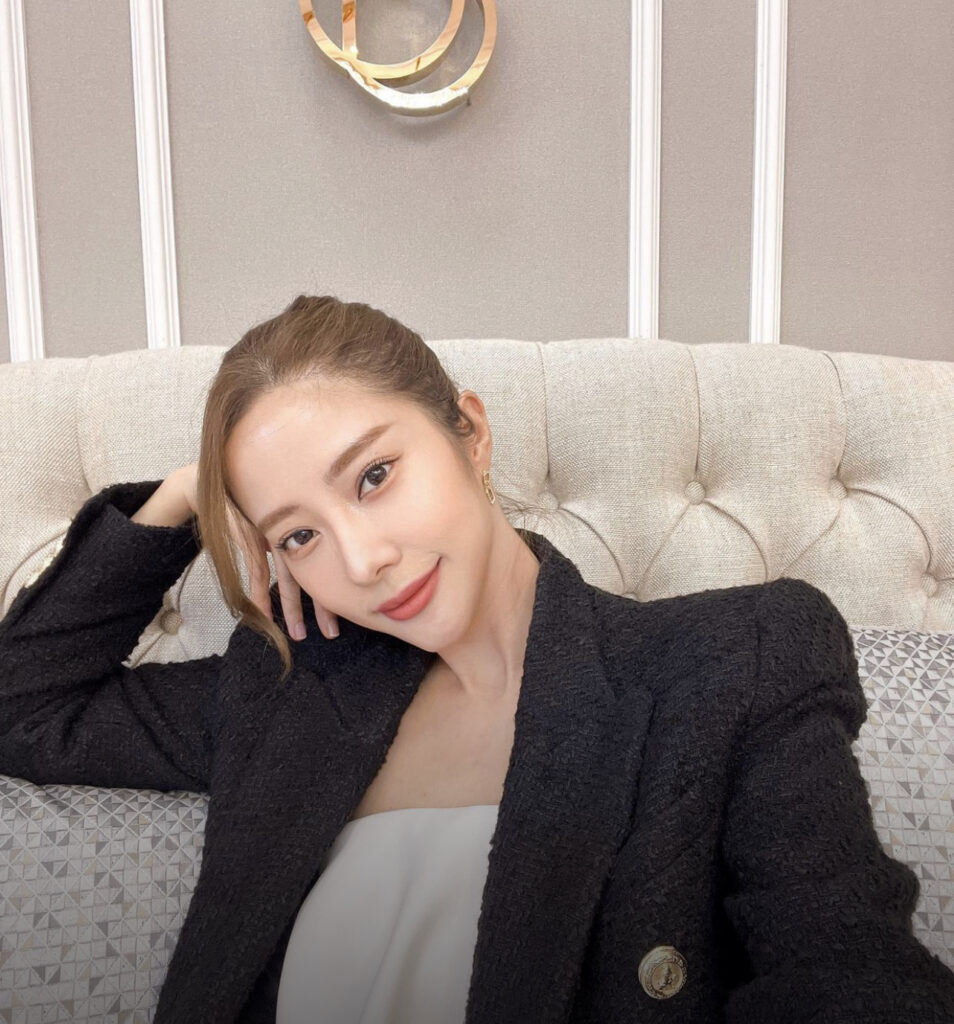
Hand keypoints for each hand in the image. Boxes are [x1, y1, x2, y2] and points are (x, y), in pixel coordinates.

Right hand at [173, 462, 338, 640]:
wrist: (218, 483)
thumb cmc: (250, 502)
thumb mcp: (275, 521)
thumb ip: (288, 541)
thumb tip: (304, 565)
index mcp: (307, 530)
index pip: (327, 565)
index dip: (333, 591)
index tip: (342, 615)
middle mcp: (295, 535)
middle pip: (314, 575)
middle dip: (322, 606)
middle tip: (332, 633)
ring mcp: (274, 537)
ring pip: (289, 579)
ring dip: (291, 609)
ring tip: (299, 634)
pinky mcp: (253, 539)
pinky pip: (259, 573)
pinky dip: (261, 595)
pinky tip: (263, 615)